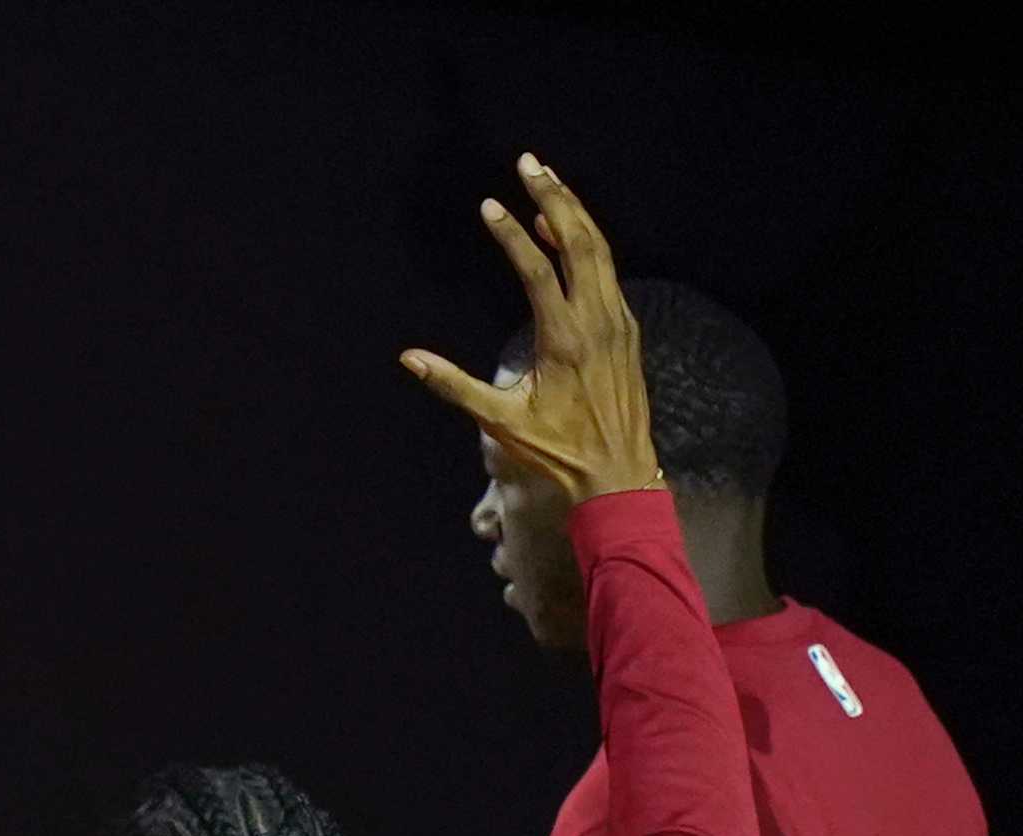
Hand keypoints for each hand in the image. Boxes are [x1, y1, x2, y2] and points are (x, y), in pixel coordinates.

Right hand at [402, 154, 662, 505]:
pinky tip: (567, 231)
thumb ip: (454, 385)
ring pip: (599, 249)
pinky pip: (606, 271)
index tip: (488, 206)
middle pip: (580, 240)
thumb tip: (408, 358)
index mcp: (566, 339)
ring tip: (546, 181)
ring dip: (573, 211)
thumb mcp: (501, 421)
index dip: (511, 235)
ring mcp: (617, 321)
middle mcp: (597, 320)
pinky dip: (586, 242)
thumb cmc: (557, 453)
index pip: (537, 269)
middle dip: (554, 196)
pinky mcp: (626, 328)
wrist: (618, 475)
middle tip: (528, 163)